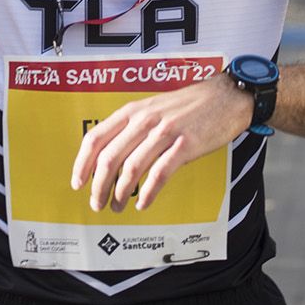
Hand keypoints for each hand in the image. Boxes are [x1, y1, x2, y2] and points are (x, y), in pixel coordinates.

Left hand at [71, 74, 251, 212]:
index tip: (78, 183)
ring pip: (131, 168)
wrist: (226, 97)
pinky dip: (147, 193)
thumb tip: (112, 155)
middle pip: (109, 157)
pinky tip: (143, 203)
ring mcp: (165, 132)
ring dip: (120, 193)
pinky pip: (159, 174)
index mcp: (133, 110)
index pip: (96, 138)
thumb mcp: (154, 107)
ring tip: (117, 207)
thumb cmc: (191, 105)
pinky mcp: (185, 145)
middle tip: (97, 203)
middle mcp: (145, 120)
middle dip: (98, 186)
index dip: (82, 164)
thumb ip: (133, 126)